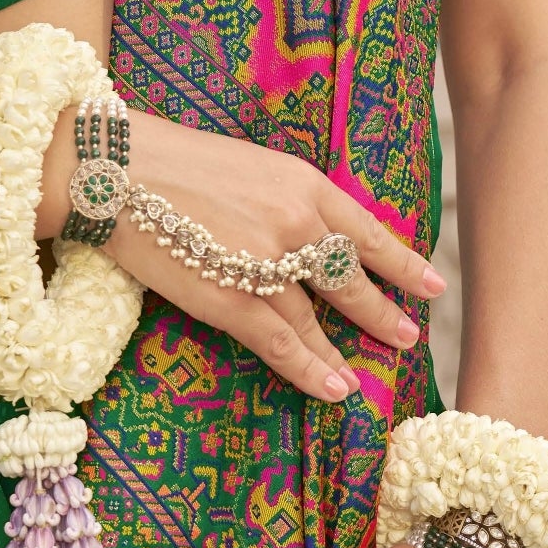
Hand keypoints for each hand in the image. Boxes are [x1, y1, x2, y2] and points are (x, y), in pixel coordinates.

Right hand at [47, 106, 444, 404]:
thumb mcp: (248, 163)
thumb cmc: (171, 158)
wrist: (115, 169)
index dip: (401, 262)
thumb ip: (282, 197)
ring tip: (367, 373)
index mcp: (302, 183)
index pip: (367, 231)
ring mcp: (268, 265)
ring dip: (344, 349)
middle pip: (352, 278)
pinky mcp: (233, 299)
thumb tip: (303, 229)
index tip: (432, 283)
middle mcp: (297, 223)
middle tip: (411, 335)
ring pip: (318, 319)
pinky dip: (309, 369)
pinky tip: (333, 388)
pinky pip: (282, 344)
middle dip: (383, 310)